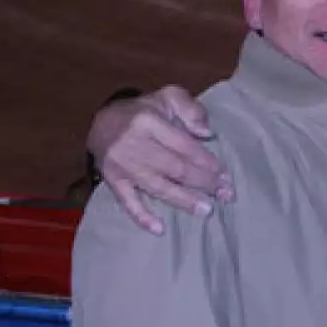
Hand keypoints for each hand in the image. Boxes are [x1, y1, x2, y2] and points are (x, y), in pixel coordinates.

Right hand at [87, 85, 230, 234]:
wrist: (101, 122)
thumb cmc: (143, 111)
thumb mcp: (167, 97)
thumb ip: (190, 109)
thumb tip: (207, 133)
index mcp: (148, 121)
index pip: (184, 146)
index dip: (207, 162)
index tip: (225, 175)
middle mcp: (134, 144)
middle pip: (175, 168)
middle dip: (203, 182)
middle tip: (225, 195)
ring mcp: (122, 165)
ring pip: (157, 186)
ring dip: (183, 200)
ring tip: (206, 210)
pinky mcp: (113, 180)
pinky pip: (127, 202)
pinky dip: (142, 217)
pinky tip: (159, 229)